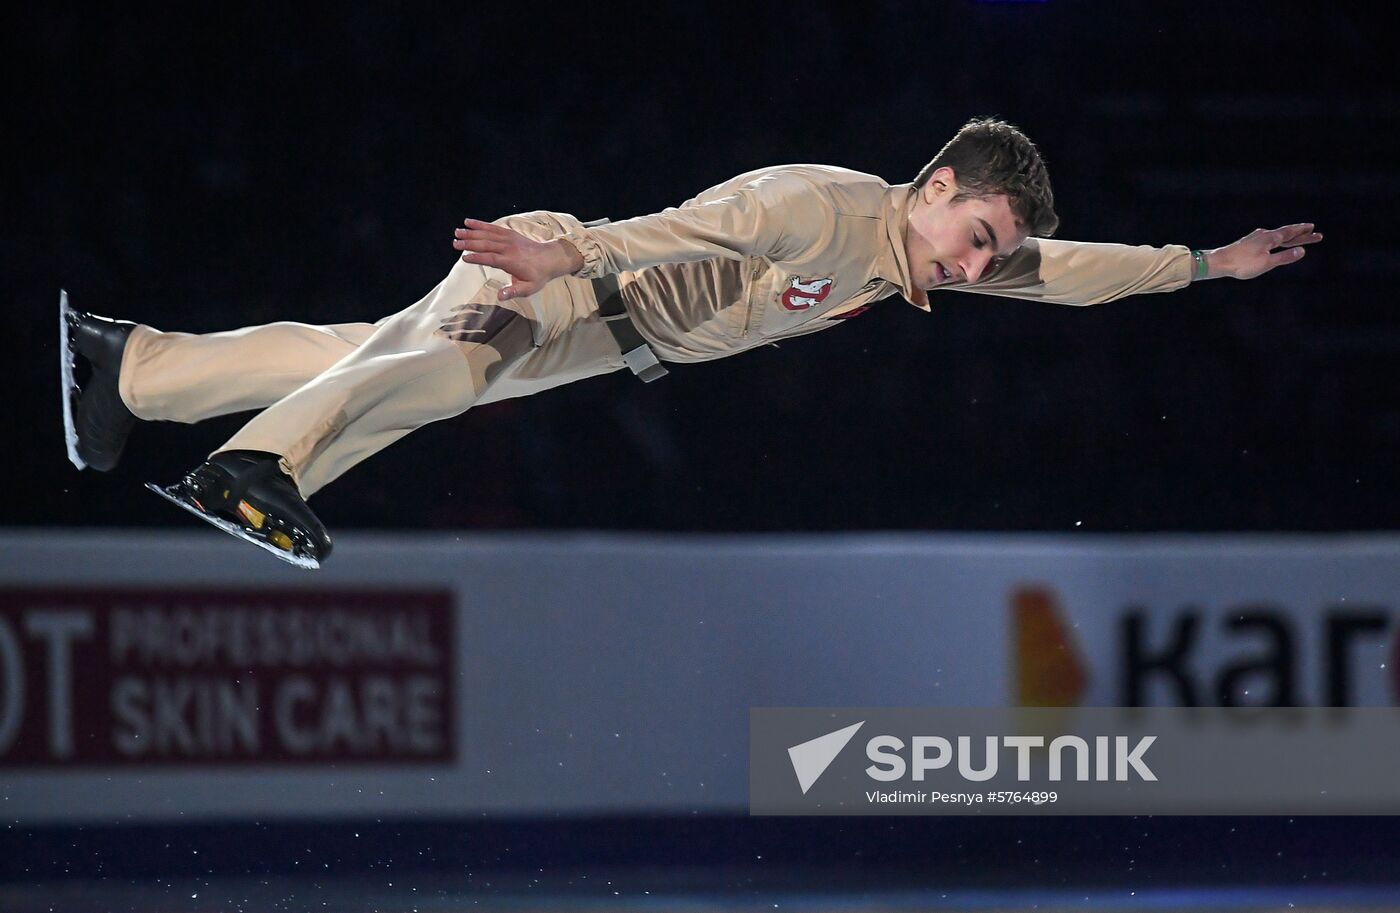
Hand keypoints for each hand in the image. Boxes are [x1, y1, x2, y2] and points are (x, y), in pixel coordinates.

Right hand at [452, 219, 582, 299]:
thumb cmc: (538, 276)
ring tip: (457, 232)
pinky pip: (493, 227)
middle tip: (454, 243)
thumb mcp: (529, 288)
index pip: (491, 258)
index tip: (464, 258)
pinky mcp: (509, 233)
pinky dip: (480, 224)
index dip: (478, 258)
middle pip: (486, 244)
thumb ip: (514, 292)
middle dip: (469, 243)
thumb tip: (500, 296)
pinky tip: (468, 222)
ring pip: (487, 234)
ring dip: (471, 232)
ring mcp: (509, 239)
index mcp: (511, 261)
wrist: (550, 258)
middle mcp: (508, 248)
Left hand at [1206, 223, 1321, 279]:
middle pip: (1286, 234)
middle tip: (1316, 234)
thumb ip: (1285, 257)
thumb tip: (1302, 251)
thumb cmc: (1243, 264)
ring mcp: (1256, 237)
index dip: (1303, 232)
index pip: (1291, 233)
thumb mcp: (1267, 263)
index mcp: (1270, 238)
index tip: (1314, 229)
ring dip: (1290, 238)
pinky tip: (1275, 241)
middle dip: (1301, 235)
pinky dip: (1278, 240)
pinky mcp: (1249, 242)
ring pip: (1277, 237)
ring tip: (1300, 236)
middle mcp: (1264, 235)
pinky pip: (1269, 239)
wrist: (1220, 262)